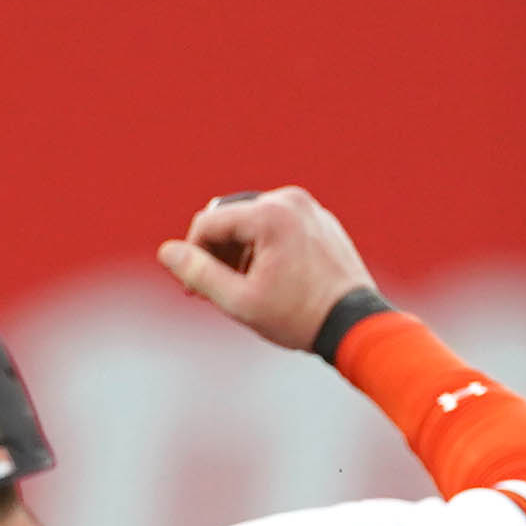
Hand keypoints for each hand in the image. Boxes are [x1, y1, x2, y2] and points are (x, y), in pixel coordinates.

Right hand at [155, 186, 377, 350]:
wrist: (358, 325)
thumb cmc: (300, 317)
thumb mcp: (240, 302)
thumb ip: (199, 274)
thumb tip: (167, 252)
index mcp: (269, 215)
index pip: (208, 224)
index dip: (192, 256)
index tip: (193, 290)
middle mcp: (289, 200)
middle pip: (230, 218)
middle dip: (217, 252)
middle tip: (215, 290)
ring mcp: (308, 207)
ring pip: (252, 222)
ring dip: (239, 250)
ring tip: (244, 287)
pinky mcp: (320, 220)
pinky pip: (279, 225)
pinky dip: (264, 247)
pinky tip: (269, 279)